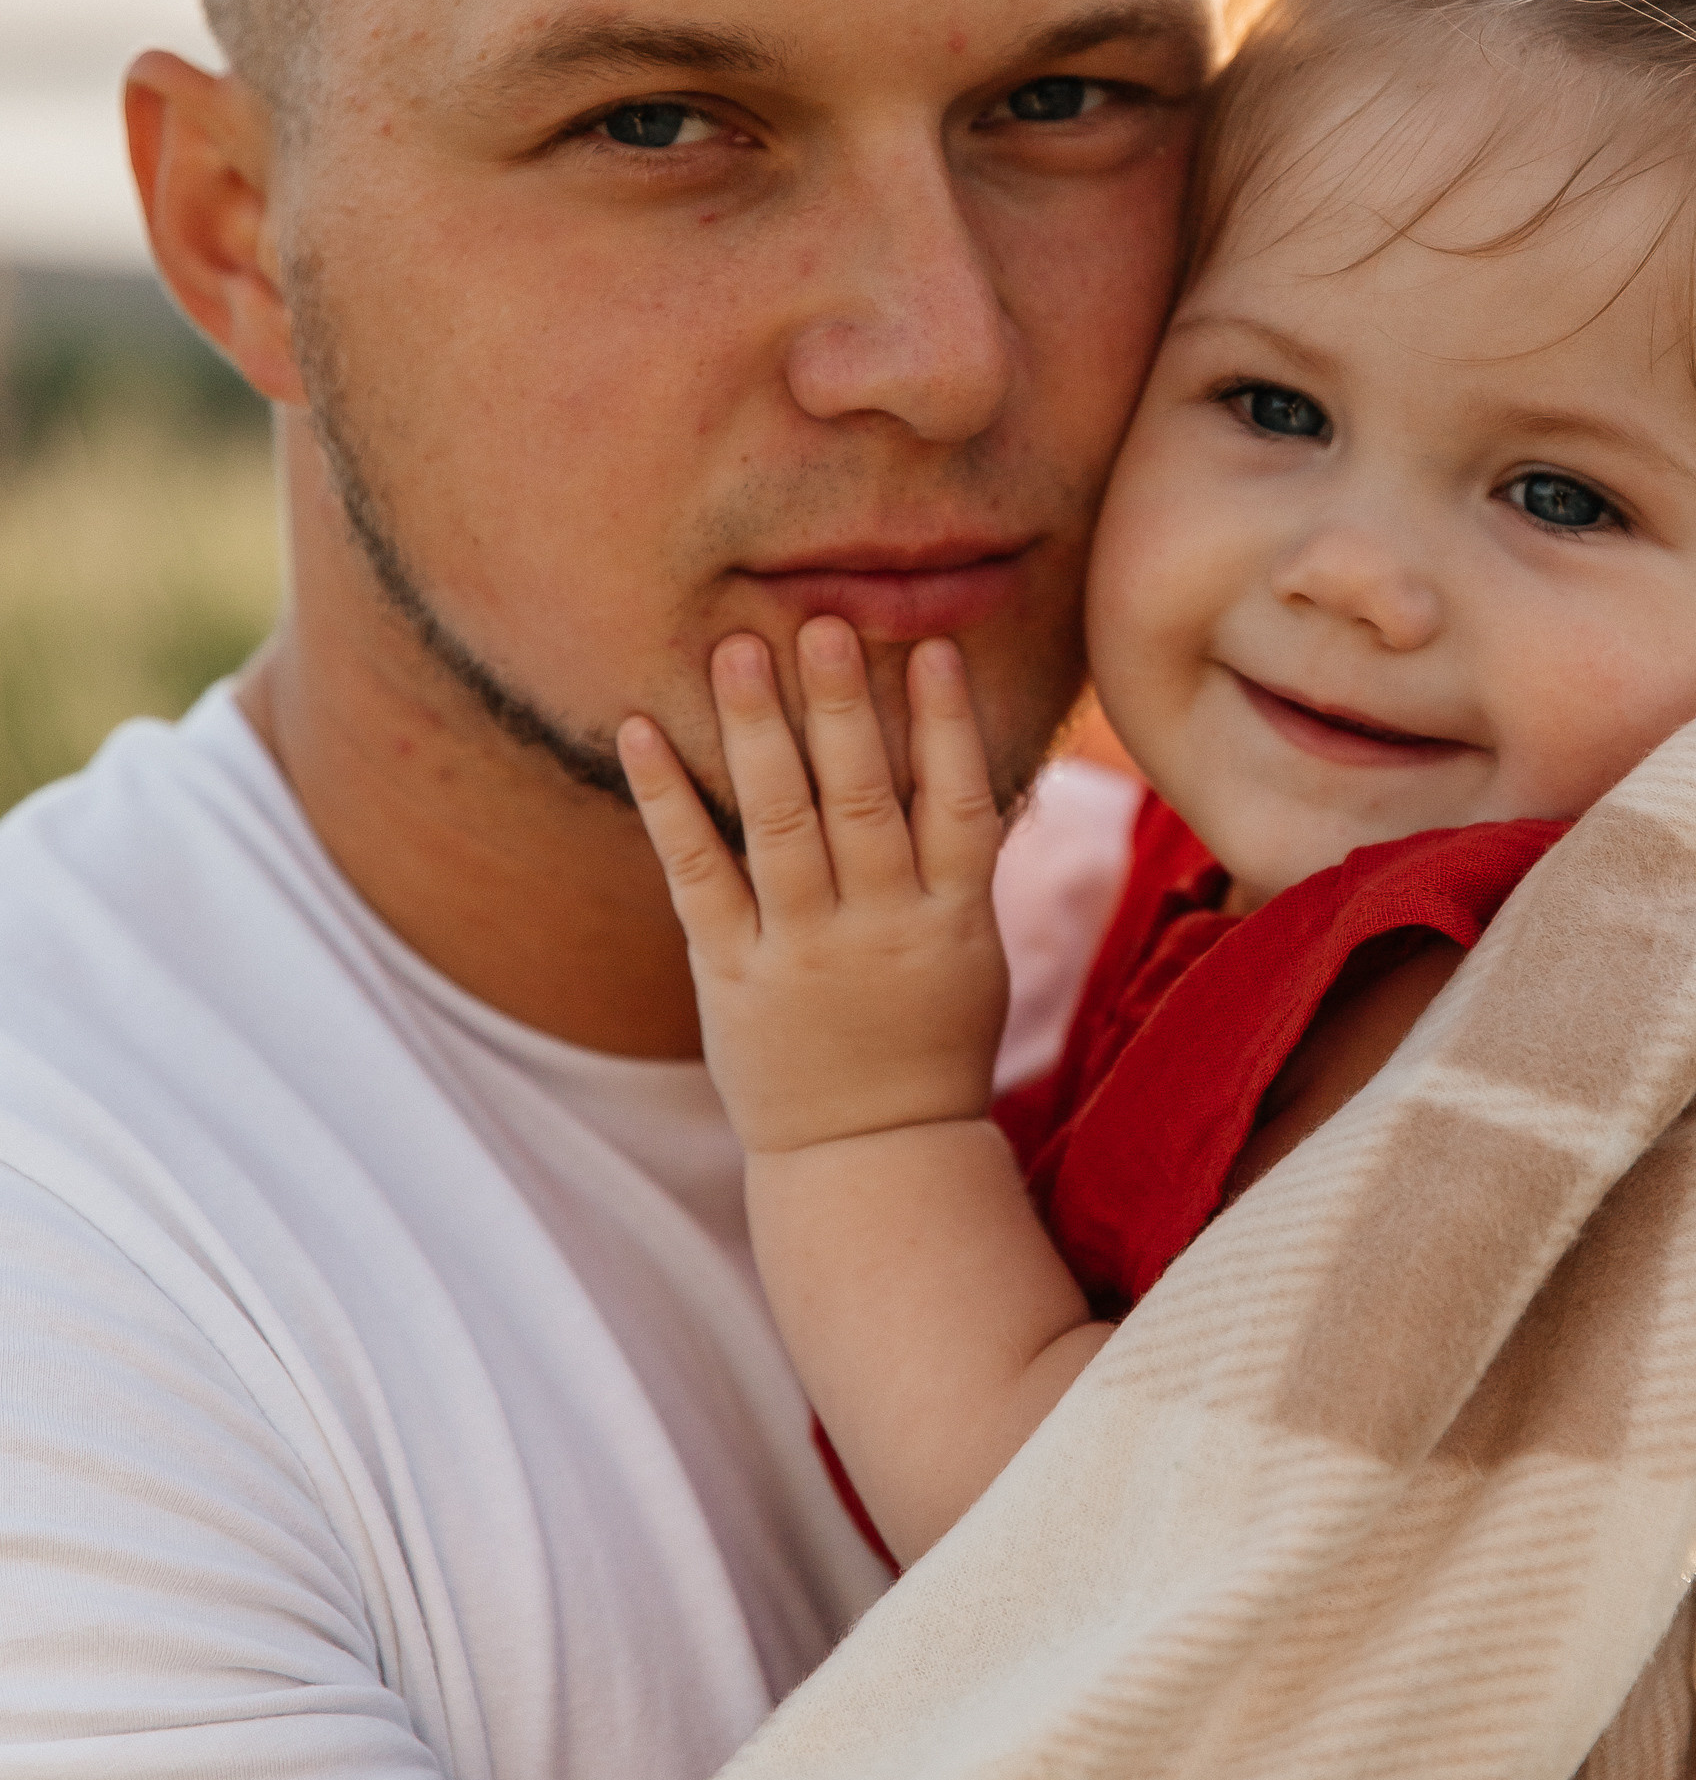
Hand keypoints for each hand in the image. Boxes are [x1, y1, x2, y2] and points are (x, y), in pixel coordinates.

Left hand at [619, 622, 1009, 1153]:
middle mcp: (878, 928)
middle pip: (863, 800)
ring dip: (756, 731)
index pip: (959, 803)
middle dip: (841, 708)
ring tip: (736, 648)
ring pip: (780, 825)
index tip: (930, 647)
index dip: (947, 724)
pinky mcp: (729, 972)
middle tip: (822, 623)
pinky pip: (695, 874)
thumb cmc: (929, 1037)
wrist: (872, 1156)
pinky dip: (666, 799)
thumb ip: (961, 858)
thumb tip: (971, 751)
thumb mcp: (972, 952)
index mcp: (951, 919)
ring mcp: (801, 950)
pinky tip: (639, 730)